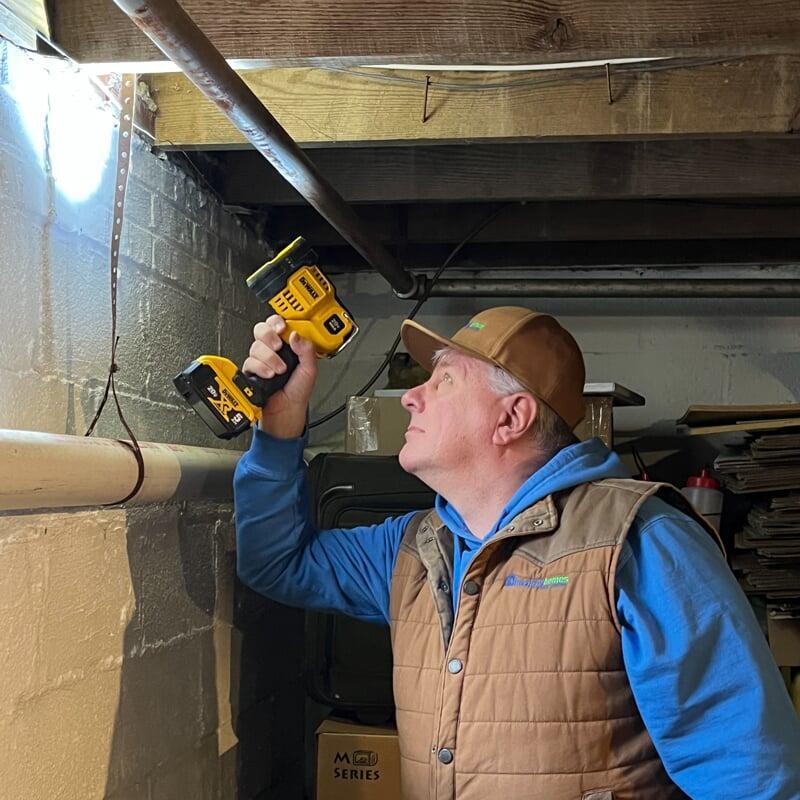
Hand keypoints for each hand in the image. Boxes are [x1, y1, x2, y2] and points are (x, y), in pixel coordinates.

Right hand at [242, 314, 317, 436]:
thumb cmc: (298, 392)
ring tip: (279, 370)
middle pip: (262, 329)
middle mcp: (274, 350)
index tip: (282, 328)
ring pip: (256, 346)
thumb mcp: (310, 369)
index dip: (277, 322)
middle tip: (278, 347)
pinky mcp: (252, 370)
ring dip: (269, 358)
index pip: (278, 324)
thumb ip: (306, 349)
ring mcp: (262, 359)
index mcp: (288, 345)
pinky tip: (269, 375)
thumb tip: (295, 335)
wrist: (287, 410)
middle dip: (269, 336)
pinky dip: (260, 368)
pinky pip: (250, 361)